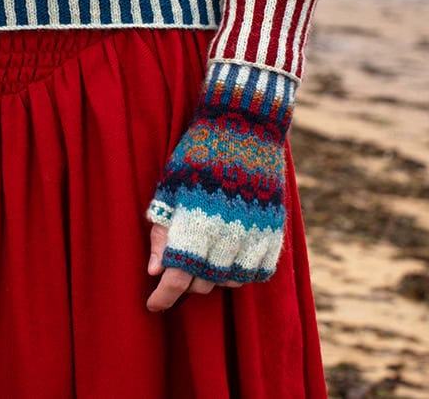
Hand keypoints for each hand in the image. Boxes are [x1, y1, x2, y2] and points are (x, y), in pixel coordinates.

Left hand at [143, 63, 294, 287]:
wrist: (247, 123)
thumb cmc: (200, 150)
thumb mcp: (171, 184)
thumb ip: (162, 230)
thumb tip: (154, 271)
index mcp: (197, 222)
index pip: (179, 277)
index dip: (163, 297)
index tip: (153, 304)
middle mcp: (228, 233)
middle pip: (204, 283)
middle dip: (185, 282)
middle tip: (177, 265)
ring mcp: (256, 233)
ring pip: (232, 281)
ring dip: (214, 278)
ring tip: (204, 258)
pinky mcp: (275, 229)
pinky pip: (260, 271)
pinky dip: (242, 272)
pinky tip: (230, 258)